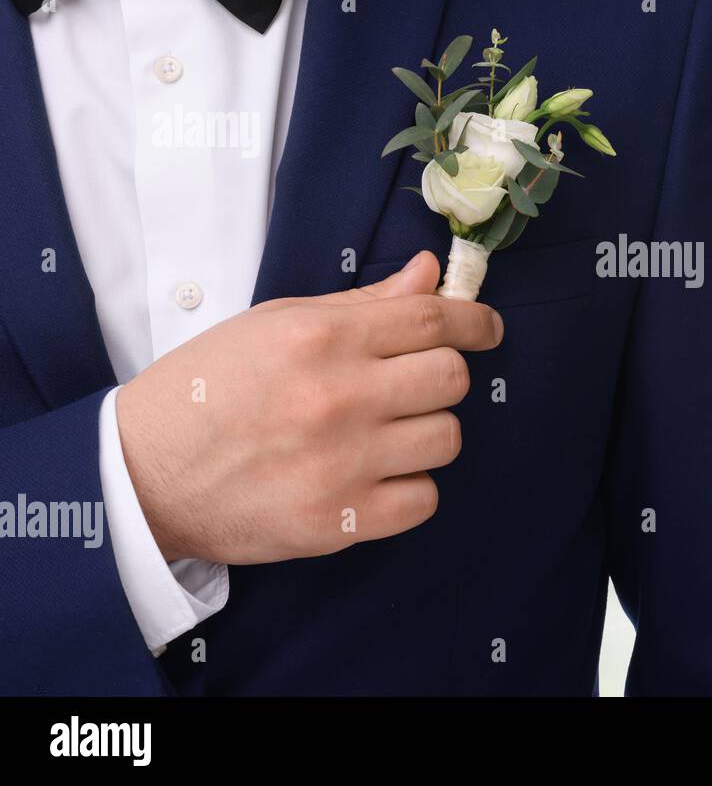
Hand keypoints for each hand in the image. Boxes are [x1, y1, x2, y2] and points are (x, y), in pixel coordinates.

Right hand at [116, 251, 502, 563]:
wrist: (142, 474)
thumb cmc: (209, 388)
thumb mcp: (275, 325)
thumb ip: (362, 303)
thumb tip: (430, 274)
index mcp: (321, 338)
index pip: (433, 318)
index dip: (474, 321)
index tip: (486, 329)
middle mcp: (339, 397)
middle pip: (452, 378)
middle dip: (445, 375)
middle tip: (416, 384)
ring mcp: (342, 462)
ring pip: (447, 438)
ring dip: (428, 432)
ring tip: (386, 432)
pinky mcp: (339, 519)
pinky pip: (424, 499)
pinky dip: (410, 487)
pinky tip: (375, 475)